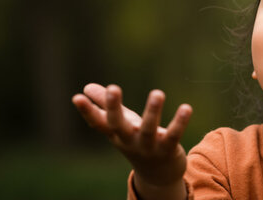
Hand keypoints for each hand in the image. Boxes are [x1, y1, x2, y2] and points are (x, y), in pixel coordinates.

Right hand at [72, 84, 191, 194]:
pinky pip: (173, 135)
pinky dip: (179, 122)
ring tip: (157, 93)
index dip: (87, 111)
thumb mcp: (121, 124)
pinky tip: (186, 107)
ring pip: (148, 130)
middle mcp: (128, 140)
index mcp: (115, 133)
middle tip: (113, 88)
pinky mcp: (167, 149)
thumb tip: (86, 87)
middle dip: (114, 107)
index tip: (76, 98)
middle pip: (118, 125)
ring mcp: (148, 147)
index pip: (98, 122)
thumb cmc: (136, 141)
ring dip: (152, 112)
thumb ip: (105, 106)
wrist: (158, 174)